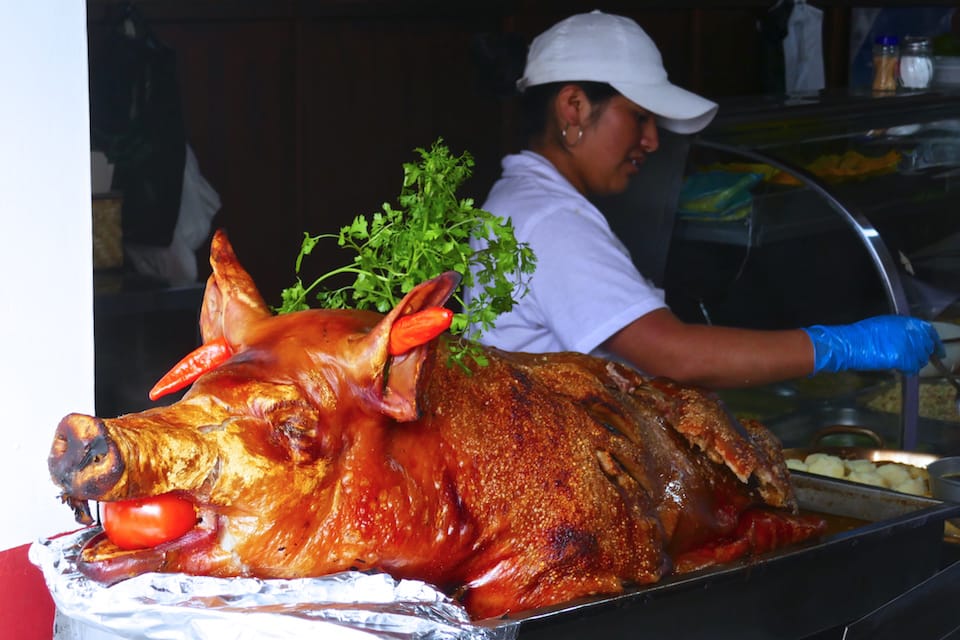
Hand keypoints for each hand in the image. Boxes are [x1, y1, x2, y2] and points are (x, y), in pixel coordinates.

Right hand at [802, 315, 943, 374]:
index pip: (928, 330)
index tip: (936, 349)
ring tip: (904, 364)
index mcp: (904, 321)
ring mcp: (906, 345)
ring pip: (920, 359)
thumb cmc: (860, 334)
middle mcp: (909, 332)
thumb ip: (900, 329)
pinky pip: (911, 367)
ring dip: (914, 363)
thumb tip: (910, 338)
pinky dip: (907, 370)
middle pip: (926, 346)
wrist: (848, 344)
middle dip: (923, 354)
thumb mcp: (883, 324)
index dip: (934, 341)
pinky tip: (899, 369)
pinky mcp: (901, 358)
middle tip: (917, 360)